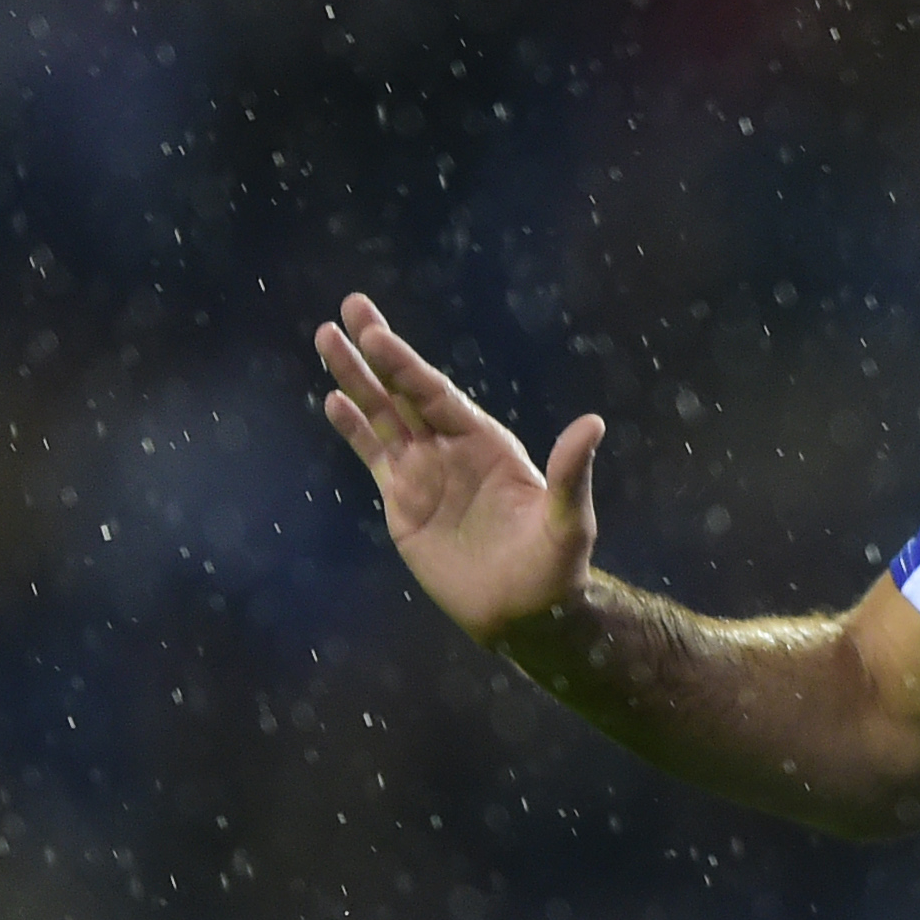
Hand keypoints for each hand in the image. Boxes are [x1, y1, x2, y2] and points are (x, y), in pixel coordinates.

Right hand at [316, 294, 604, 645]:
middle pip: (404, 391)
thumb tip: (593, 424)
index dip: (406, 364)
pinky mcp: (403, 503)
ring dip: (354, 379)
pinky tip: (334, 400)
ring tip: (326, 337)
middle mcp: (451, 447)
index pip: (436, 394)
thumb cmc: (553, 567)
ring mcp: (424, 472)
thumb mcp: (566, 520)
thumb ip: (570, 473)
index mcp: (486, 441)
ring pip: (382, 416)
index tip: (376, 335)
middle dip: (375, 351)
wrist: (524, 613)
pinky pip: (374, 457)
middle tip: (350, 306)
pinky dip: (354, 428)